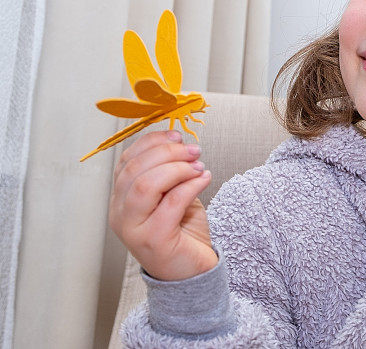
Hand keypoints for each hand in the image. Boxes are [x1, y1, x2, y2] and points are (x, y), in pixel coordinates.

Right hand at [108, 130, 218, 280]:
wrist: (192, 271)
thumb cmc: (182, 231)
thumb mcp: (172, 194)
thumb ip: (168, 172)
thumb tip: (179, 142)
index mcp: (120, 198)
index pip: (126, 160)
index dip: (152, 142)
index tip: (177, 134)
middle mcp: (119, 213)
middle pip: (134, 169)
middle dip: (167, 152)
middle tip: (194, 150)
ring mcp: (133, 229)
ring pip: (145, 185)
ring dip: (176, 168)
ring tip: (198, 165)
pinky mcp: (154, 241)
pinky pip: (171, 203)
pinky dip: (191, 185)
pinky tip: (205, 178)